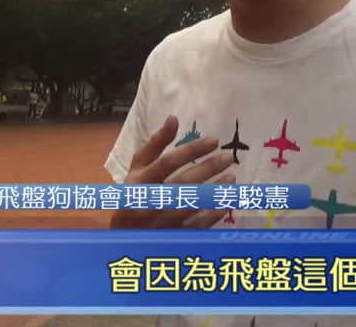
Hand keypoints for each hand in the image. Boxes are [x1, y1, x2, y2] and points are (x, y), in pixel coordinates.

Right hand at [110, 115, 234, 228]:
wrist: (124, 236)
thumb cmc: (133, 194)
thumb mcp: (137, 168)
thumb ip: (154, 145)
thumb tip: (173, 118)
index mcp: (141, 181)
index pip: (168, 163)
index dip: (192, 150)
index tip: (214, 141)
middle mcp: (150, 201)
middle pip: (183, 183)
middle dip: (208, 169)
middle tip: (228, 158)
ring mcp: (162, 222)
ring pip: (192, 205)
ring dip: (214, 190)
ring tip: (231, 177)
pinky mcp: (172, 237)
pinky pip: (196, 227)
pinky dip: (212, 215)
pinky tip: (225, 202)